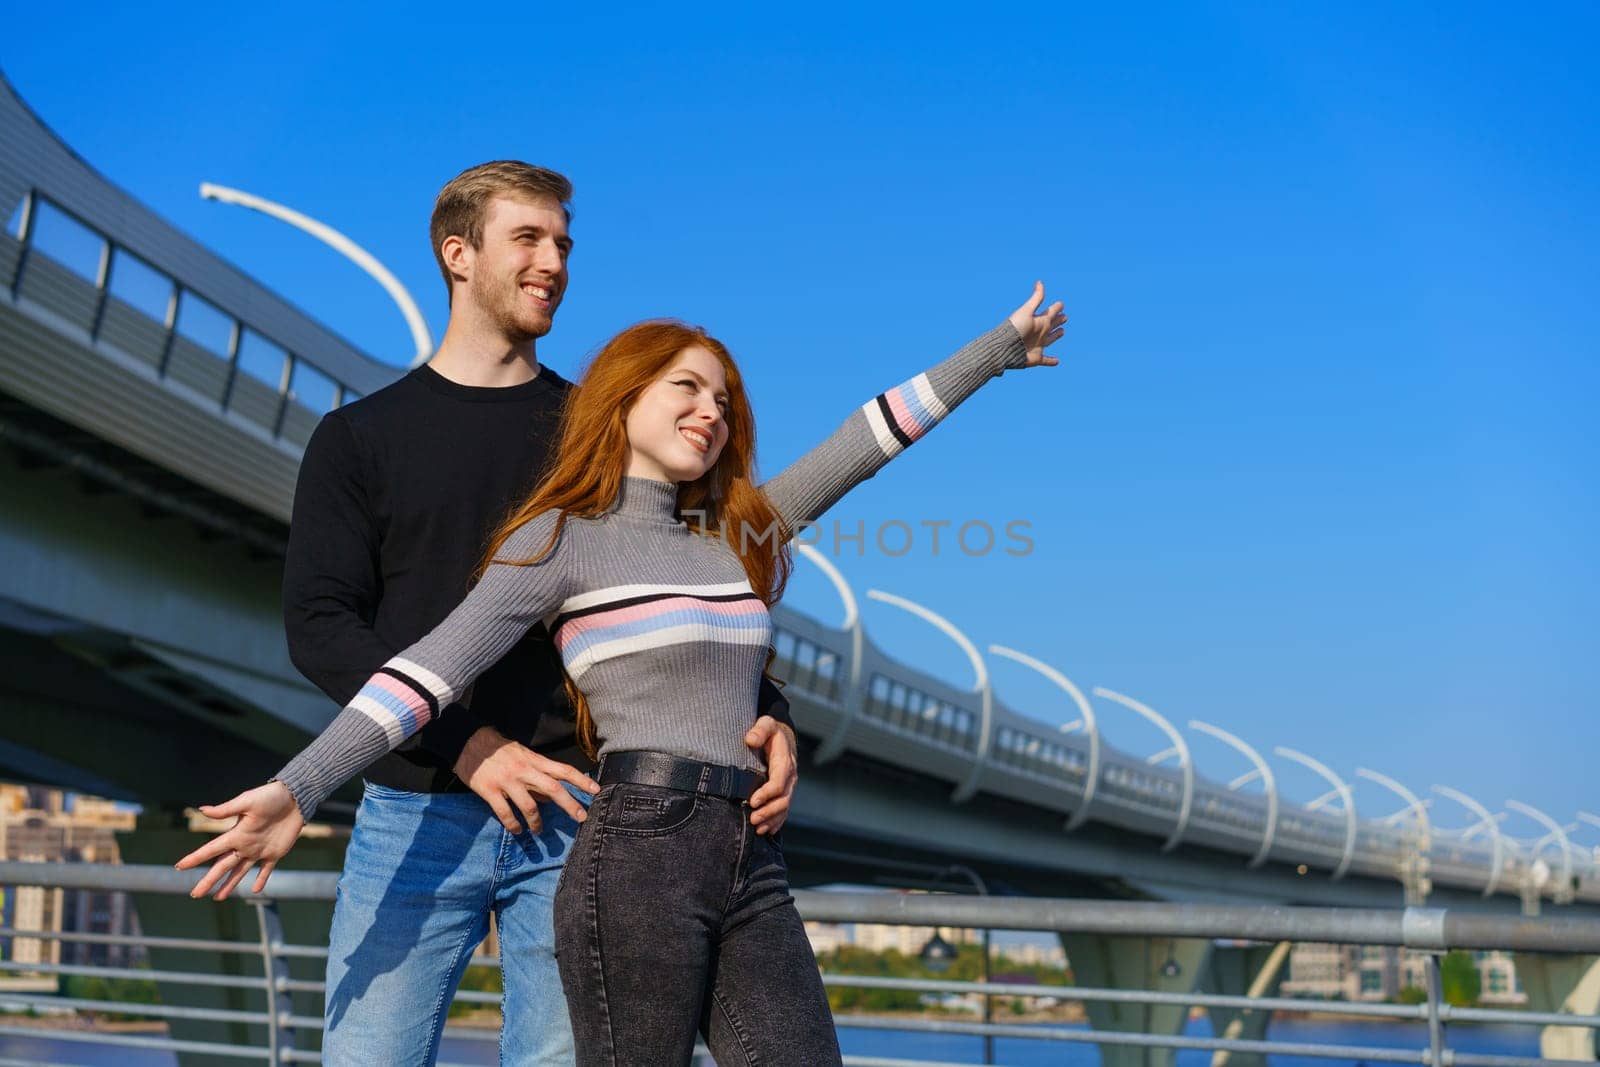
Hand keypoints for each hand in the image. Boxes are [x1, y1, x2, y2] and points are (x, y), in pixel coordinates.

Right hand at [174, 782, 303, 899]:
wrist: (295, 797)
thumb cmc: (270, 796)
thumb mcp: (247, 801)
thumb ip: (226, 809)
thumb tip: (202, 809)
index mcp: (236, 834)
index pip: (211, 849)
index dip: (196, 858)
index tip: (179, 867)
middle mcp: (244, 845)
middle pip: (222, 867)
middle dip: (208, 881)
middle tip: (195, 894)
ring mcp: (259, 850)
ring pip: (240, 872)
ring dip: (229, 885)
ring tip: (217, 898)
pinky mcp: (275, 853)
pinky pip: (266, 870)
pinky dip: (261, 880)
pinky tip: (254, 891)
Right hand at [454, 726, 598, 833]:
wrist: (467, 741)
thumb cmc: (498, 748)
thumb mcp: (522, 755)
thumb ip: (536, 774)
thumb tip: (551, 797)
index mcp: (534, 760)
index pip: (563, 770)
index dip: (581, 780)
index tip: (596, 790)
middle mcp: (524, 771)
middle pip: (553, 789)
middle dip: (570, 804)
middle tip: (582, 818)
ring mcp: (507, 782)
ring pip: (529, 806)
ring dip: (537, 822)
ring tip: (539, 831)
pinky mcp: (489, 791)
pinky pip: (505, 813)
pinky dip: (513, 825)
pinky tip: (517, 830)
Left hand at [745, 716, 797, 835]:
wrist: (784, 737)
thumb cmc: (772, 731)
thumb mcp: (766, 724)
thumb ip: (760, 730)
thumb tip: (751, 739)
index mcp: (785, 762)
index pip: (779, 782)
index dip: (767, 793)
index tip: (752, 800)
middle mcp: (790, 777)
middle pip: (783, 799)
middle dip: (768, 811)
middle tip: (752, 819)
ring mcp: (789, 786)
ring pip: (784, 807)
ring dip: (772, 820)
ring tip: (757, 829)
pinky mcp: (785, 792)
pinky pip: (784, 810)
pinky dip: (777, 822)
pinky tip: (767, 830)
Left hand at [1007, 281, 1066, 366]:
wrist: (1005, 347)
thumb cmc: (1015, 327)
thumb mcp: (1027, 311)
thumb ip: (1036, 298)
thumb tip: (1040, 282)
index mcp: (1039, 320)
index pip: (1050, 312)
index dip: (1056, 307)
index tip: (1061, 304)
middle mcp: (1039, 332)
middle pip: (1052, 324)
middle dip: (1058, 320)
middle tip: (1065, 316)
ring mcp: (1038, 345)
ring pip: (1050, 340)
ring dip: (1056, 336)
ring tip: (1062, 332)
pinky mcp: (1036, 358)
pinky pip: (1046, 360)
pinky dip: (1051, 361)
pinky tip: (1057, 361)